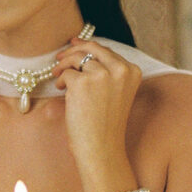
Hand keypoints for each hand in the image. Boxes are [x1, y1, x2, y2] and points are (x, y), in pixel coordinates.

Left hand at [52, 38, 141, 173]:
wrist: (102, 147)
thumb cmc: (106, 124)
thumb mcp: (116, 92)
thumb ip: (107, 71)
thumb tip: (82, 48)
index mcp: (132, 70)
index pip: (107, 51)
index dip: (89, 47)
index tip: (75, 45)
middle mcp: (120, 69)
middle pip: (92, 47)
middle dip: (73, 49)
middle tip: (60, 56)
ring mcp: (101, 74)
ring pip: (76, 58)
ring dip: (64, 65)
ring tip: (58, 77)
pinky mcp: (82, 82)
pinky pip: (66, 73)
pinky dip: (61, 80)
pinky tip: (62, 91)